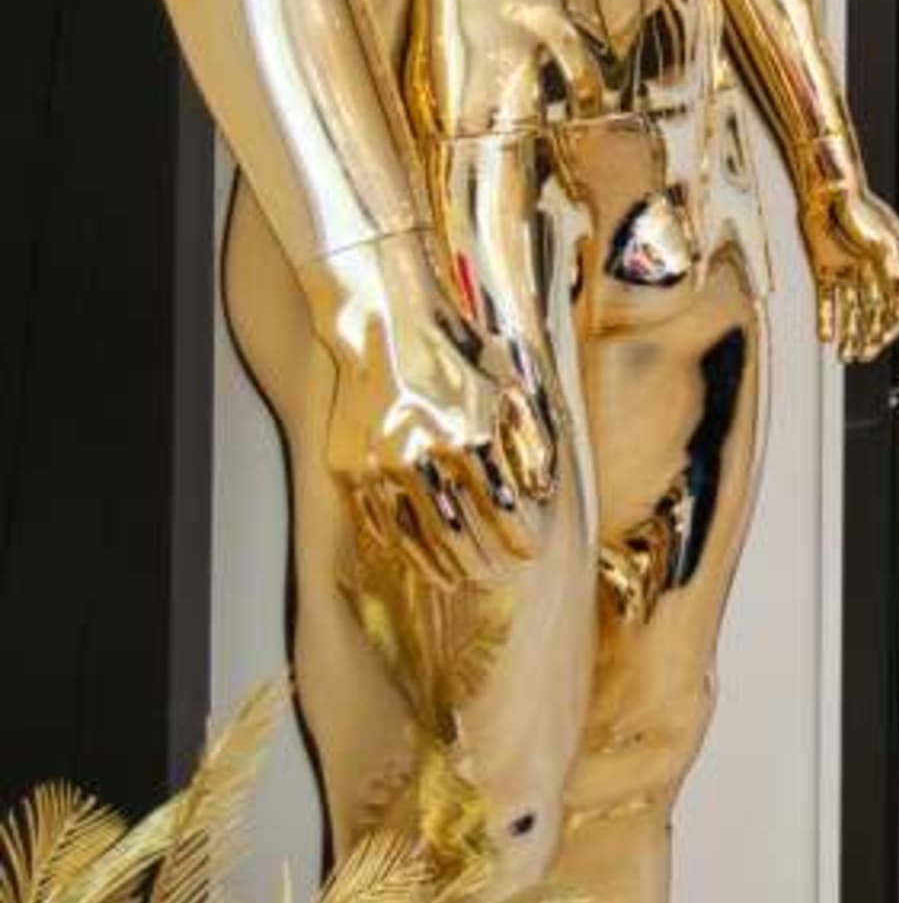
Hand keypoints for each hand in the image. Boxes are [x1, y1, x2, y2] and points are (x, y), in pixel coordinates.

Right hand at [311, 231, 562, 588]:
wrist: (387, 322)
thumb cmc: (458, 351)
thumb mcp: (509, 385)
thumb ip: (530, 439)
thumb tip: (545, 491)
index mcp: (471, 436)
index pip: (501, 505)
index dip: (518, 534)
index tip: (530, 552)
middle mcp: (426, 455)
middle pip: (458, 528)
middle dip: (481, 558)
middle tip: (496, 577)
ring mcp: (382, 462)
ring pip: (413, 532)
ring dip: (438, 562)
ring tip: (457, 580)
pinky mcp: (349, 463)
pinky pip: (374, 517)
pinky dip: (395, 542)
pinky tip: (411, 555)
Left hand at [802, 179, 898, 363]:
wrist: (825, 191)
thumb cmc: (856, 209)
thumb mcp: (882, 242)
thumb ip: (894, 270)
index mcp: (894, 263)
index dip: (893, 325)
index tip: (882, 341)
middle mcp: (873, 269)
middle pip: (876, 311)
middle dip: (870, 336)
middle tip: (862, 356)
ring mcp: (849, 269)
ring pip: (854, 310)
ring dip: (851, 334)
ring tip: (845, 355)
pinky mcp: (826, 266)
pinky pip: (829, 300)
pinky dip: (828, 319)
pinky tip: (826, 336)